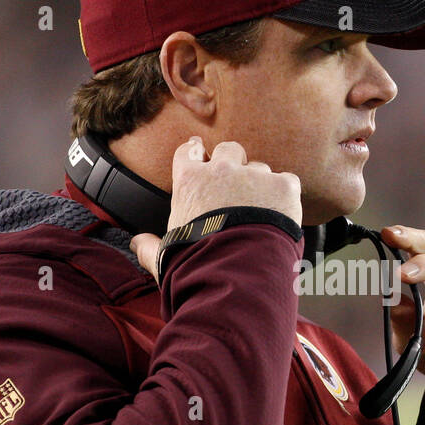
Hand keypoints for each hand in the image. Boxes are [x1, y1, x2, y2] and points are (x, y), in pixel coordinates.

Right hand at [131, 137, 301, 283]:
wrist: (235, 274)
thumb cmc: (197, 265)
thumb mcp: (164, 256)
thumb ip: (149, 247)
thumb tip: (137, 243)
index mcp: (190, 182)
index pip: (188, 152)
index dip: (194, 151)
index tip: (198, 151)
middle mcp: (222, 170)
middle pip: (230, 149)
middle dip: (233, 163)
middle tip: (236, 186)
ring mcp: (254, 176)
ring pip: (260, 168)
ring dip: (261, 184)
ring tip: (262, 212)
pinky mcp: (283, 188)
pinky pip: (287, 182)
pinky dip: (285, 197)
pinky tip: (281, 216)